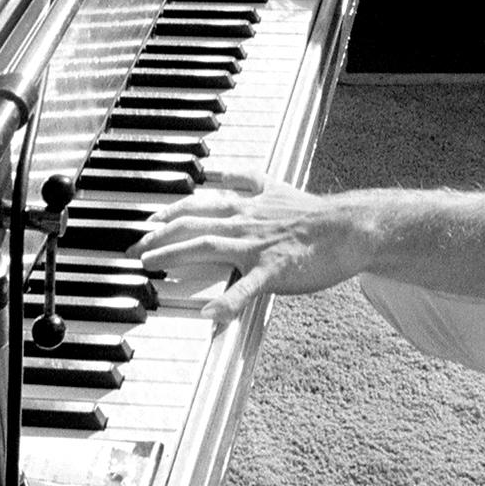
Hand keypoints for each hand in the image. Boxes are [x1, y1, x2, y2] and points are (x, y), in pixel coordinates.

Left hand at [134, 170, 368, 322]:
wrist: (350, 227)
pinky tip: (209, 315)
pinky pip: (246, 287)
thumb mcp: (275, 185)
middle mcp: (245, 220)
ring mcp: (257, 245)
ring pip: (208, 246)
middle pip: (192, 223)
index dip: (168, 211)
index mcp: (245, 204)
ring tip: (151, 267)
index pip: (197, 203)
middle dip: (158, 236)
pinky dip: (227, 301)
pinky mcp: (274, 269)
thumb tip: (219, 170)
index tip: (147, 221)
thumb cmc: (314, 212)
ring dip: (175, 255)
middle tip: (135, 251)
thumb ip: (245, 179)